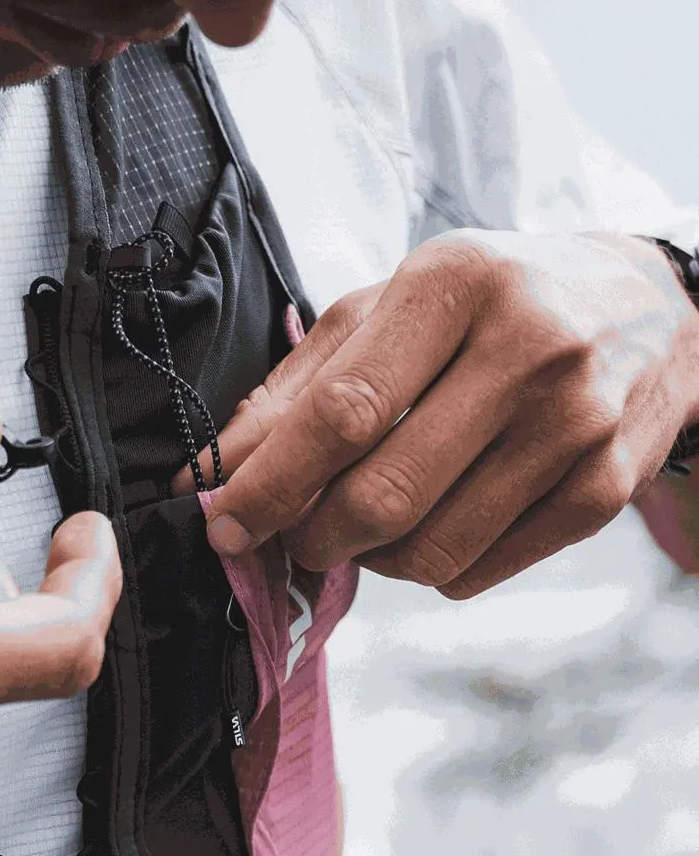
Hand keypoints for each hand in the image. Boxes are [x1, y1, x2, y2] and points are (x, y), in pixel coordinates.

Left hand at [179, 231, 698, 596]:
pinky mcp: (605, 487)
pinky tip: (429, 526)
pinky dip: (429, 571)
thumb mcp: (386, 310)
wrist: (650, 305)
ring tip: (363, 526)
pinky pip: (477, 571)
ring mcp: (576, 422)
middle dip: (311, 538)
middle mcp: (529, 346)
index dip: (270, 485)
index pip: (343, 412)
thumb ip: (291, 390)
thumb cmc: (486, 305)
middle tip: (292, 537)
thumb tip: (204, 474)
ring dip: (369, 561)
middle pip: (383, 493)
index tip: (222, 524)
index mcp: (456, 283)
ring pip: (429, 550)